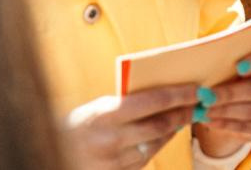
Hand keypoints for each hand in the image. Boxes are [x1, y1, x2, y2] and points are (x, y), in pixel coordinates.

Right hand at [66, 85, 200, 169]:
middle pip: (160, 125)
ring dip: (173, 129)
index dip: (180, 94)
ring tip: (184, 114)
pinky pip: (145, 159)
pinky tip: (164, 133)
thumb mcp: (99, 108)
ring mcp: (111, 163)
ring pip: (156, 144)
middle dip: (184, 112)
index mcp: (103, 115)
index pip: (153, 101)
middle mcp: (108, 141)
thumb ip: (128, 102)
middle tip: (200, 102)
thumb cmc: (79, 125)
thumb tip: (170, 92)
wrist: (50, 153)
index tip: (199, 88)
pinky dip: (158, 144)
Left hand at [192, 45, 250, 156]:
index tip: (238, 66)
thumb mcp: (234, 63)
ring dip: (225, 111)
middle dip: (230, 93)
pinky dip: (228, 125)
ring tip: (203, 110)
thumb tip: (205, 63)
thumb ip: (227, 61)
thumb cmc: (235, 73)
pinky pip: (250, 128)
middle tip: (206, 95)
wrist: (241, 100)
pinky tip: (210, 121)